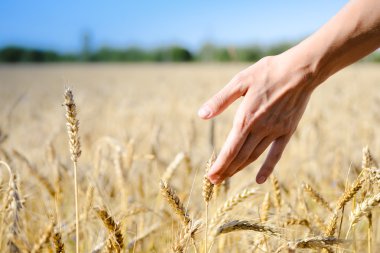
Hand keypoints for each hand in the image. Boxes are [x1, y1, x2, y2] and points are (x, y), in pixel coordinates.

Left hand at [198, 52, 317, 184]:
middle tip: (215, 181)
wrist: (300, 70)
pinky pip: (276, 154)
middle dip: (226, 170)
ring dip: (240, 168)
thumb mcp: (240, 81)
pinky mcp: (287, 131)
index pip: (230, 149)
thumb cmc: (268, 73)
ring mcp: (275, 131)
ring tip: (228, 177)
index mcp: (246, 118)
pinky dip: (267, 168)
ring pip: (254, 156)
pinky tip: (259, 179)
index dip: (220, 165)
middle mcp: (260, 129)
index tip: (210, 176)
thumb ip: (220, 100)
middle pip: (240, 156)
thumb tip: (202, 114)